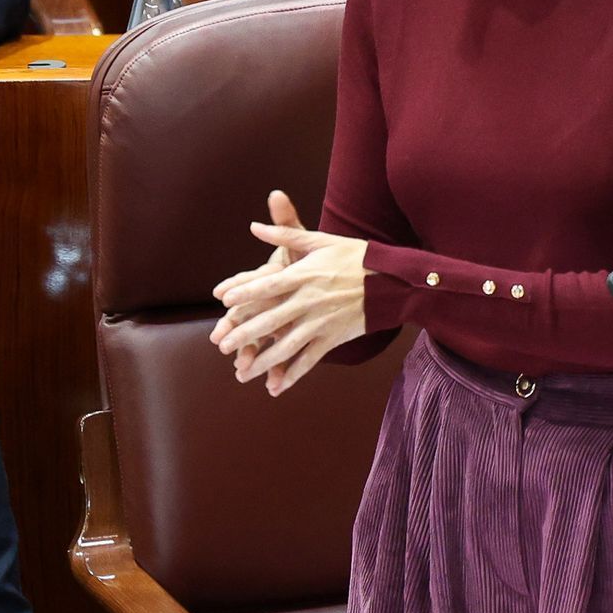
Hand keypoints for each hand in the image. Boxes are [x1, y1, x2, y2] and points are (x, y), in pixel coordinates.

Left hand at [210, 217, 368, 395]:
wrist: (392, 280)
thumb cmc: (354, 256)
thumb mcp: (320, 240)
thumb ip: (285, 232)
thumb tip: (254, 226)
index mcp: (305, 274)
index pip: (269, 283)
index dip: (246, 291)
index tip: (223, 299)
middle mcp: (310, 300)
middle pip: (272, 319)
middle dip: (244, 334)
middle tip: (221, 345)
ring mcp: (321, 322)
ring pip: (287, 346)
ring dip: (262, 361)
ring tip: (240, 373)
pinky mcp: (333, 338)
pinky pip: (309, 360)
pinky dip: (292, 375)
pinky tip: (276, 387)